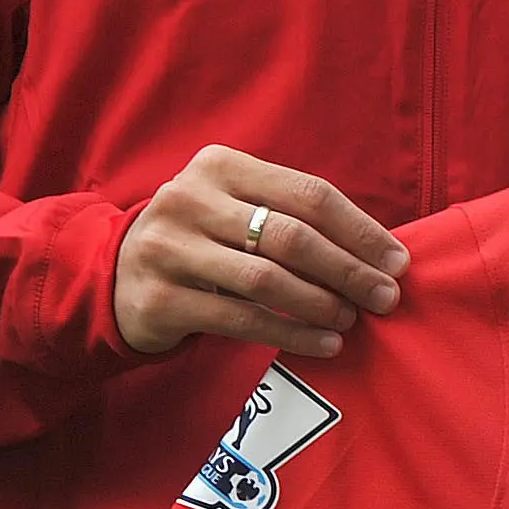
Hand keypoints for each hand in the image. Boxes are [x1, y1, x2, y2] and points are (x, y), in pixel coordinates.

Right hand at [115, 145, 409, 358]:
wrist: (111, 275)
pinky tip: (323, 343)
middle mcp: (191, 199)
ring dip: (321, 303)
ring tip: (353, 320)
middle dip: (348, 269)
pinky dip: (291, 333)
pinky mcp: (160, 299)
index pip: (308, 193)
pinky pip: (242, 319)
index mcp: (221, 165)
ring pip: (267, 278)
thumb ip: (292, 215)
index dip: (360, 229)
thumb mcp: (235, 207)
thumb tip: (378, 252)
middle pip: (291, 235)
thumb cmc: (201, 238)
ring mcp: (169, 248)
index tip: (396, 260)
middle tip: (386, 296)